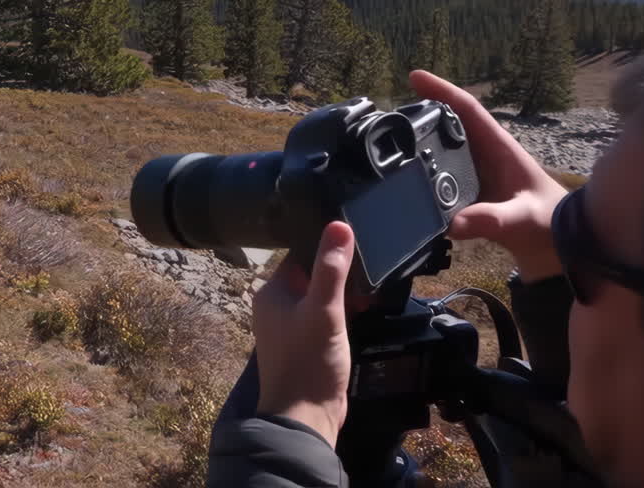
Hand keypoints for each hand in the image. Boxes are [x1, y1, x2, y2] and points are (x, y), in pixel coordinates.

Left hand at [253, 221, 354, 447]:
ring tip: (371, 284)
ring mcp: (292, 327)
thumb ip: (331, 269)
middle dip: (338, 270)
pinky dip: (344, 312)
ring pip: (320, 297)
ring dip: (344, 292)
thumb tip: (339, 226)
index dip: (324, 246)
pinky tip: (366, 308)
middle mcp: (277, 307)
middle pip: (311, 275)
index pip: (297, 255)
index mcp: (271, 293)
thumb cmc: (309, 362)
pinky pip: (327, 318)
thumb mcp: (324, 310)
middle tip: (370, 260)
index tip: (353, 237)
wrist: (305, 417)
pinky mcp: (308, 345)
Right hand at [408, 70, 566, 280]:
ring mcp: (479, 172)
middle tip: (390, 110)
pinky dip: (425, 170)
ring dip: (422, 139)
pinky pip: (444, 172)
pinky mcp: (473, 191)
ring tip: (390, 138)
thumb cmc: (549, 225)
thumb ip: (491, 220)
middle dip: (424, 110)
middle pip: (451, 123)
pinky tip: (407, 179)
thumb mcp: (521, 220)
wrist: (562, 246)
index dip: (442, 90)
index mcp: (500, 148)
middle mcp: (486, 154)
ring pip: (445, 146)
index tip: (415, 77)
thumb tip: (453, 223)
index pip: (468, 110)